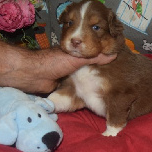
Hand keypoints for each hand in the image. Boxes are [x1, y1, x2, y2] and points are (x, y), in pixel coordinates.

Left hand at [0, 47, 116, 93]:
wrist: (33, 75)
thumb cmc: (53, 62)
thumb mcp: (77, 58)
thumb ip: (94, 57)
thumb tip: (114, 54)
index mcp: (76, 54)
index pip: (93, 56)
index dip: (104, 60)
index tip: (118, 66)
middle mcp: (73, 65)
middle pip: (90, 70)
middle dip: (100, 75)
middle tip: (116, 83)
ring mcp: (68, 77)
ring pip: (84, 81)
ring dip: (92, 86)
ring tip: (109, 92)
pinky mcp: (64, 88)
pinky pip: (76, 90)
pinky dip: (83, 93)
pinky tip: (95, 98)